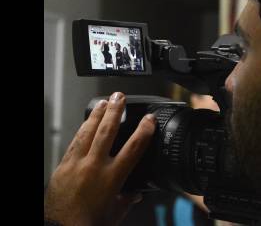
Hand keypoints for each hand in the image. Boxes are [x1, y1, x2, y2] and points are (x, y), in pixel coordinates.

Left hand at [44, 92, 155, 225]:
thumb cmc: (87, 223)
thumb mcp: (115, 213)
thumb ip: (128, 200)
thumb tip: (136, 194)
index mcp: (112, 178)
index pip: (133, 148)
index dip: (144, 130)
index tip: (149, 119)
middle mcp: (94, 167)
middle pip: (107, 131)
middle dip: (115, 111)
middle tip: (119, 97)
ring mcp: (76, 163)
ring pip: (87, 132)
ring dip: (97, 115)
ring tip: (104, 103)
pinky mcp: (63, 165)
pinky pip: (74, 142)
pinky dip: (82, 130)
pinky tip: (85, 123)